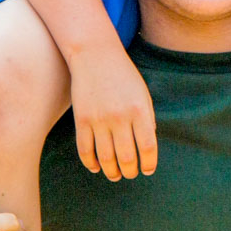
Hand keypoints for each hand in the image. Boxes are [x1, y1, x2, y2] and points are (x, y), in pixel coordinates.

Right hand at [69, 42, 157, 179]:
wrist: (95, 55)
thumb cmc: (123, 75)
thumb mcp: (142, 94)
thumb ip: (146, 119)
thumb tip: (146, 148)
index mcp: (140, 110)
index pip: (147, 147)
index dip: (148, 164)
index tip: (147, 170)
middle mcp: (120, 117)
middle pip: (126, 157)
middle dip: (130, 171)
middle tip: (130, 174)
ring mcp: (99, 119)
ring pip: (106, 158)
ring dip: (112, 172)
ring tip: (115, 175)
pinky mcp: (82, 119)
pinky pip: (85, 150)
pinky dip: (91, 163)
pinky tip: (96, 167)